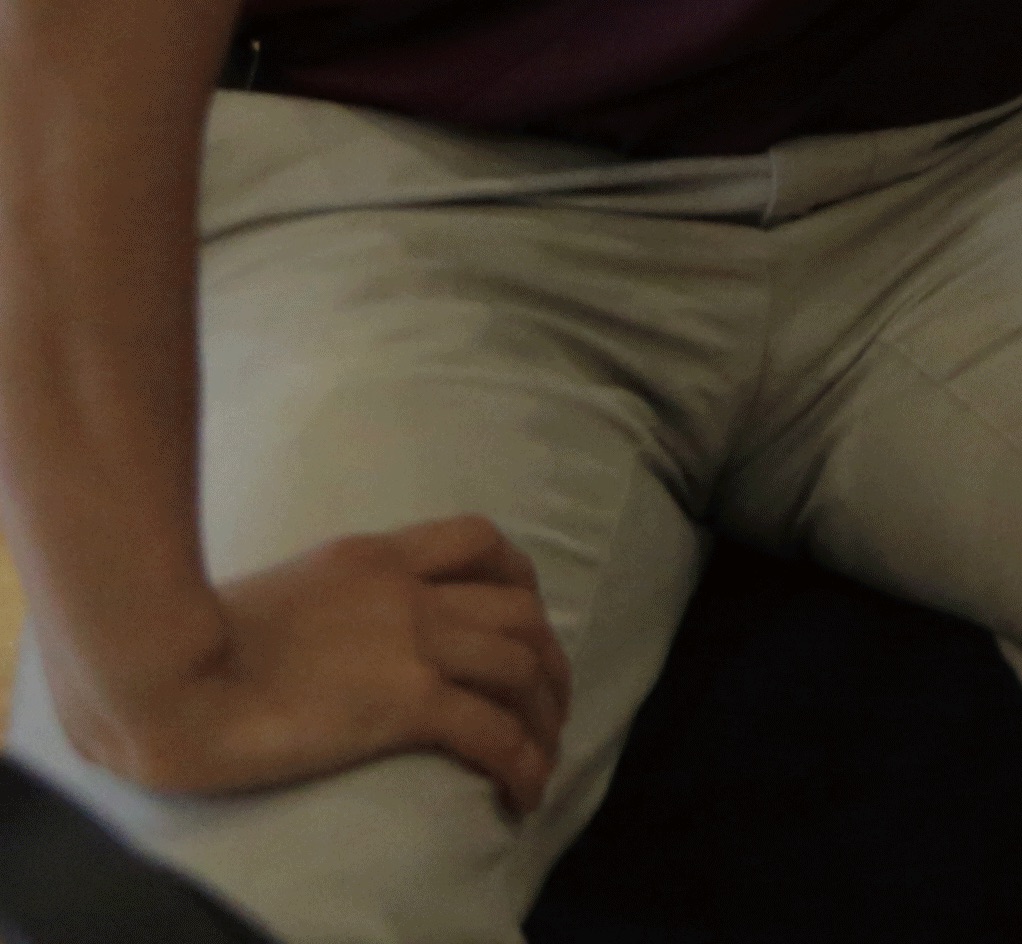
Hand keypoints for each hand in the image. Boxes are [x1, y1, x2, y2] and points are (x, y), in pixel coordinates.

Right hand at [73, 520, 566, 813]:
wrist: (160, 680)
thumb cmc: (187, 649)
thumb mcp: (276, 595)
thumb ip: (323, 603)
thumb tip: (331, 637)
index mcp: (372, 557)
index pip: (479, 541)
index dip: (522, 581)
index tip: (528, 618)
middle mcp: (407, 591)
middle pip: (520, 612)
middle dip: (548, 658)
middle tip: (548, 703)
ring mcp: (412, 643)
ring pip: (522, 669)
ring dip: (546, 715)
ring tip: (544, 755)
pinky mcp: (404, 703)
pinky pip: (494, 733)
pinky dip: (524, 762)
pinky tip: (524, 792)